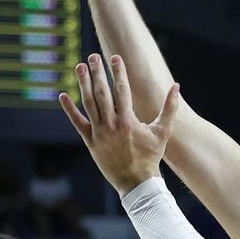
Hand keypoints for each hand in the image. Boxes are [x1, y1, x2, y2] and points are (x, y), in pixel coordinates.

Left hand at [59, 53, 180, 195]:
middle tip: (93, 56)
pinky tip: (62, 95)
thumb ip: (170, 107)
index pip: (121, 90)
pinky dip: (69, 109)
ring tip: (80, 67)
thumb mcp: (163, 131)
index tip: (115, 57)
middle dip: (97, 72)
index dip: (118, 72)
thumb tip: (176, 86)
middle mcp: (111, 125)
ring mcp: (99, 133)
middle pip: (102, 92)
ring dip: (83, 83)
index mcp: (128, 121)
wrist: (136, 182)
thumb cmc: (151, 156)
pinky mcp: (90, 142)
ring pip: (88, 103)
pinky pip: (77, 122)